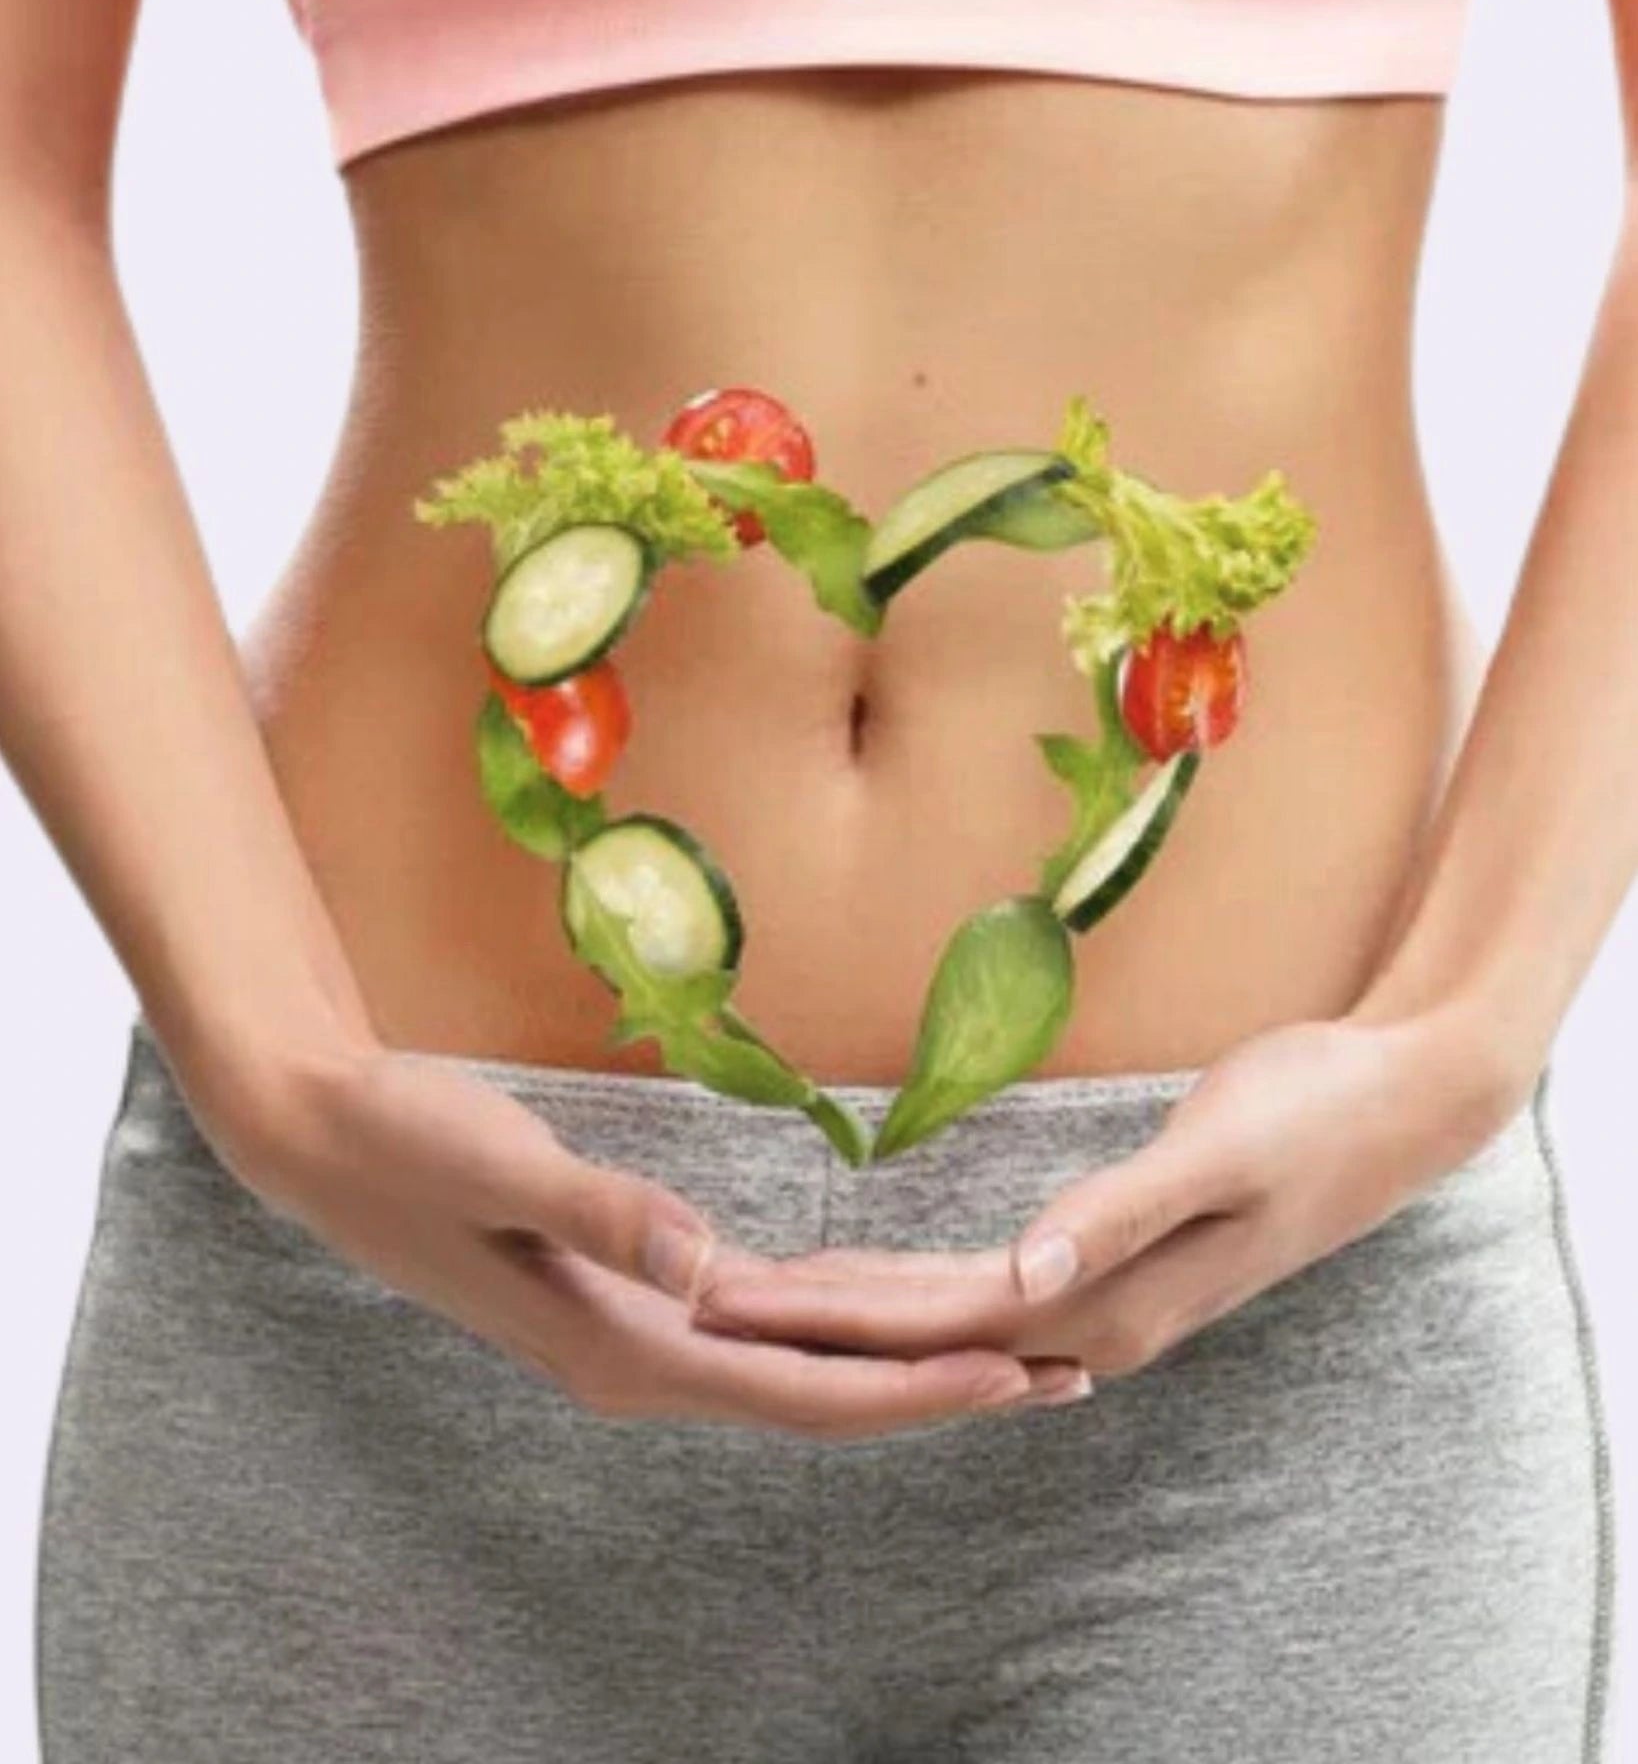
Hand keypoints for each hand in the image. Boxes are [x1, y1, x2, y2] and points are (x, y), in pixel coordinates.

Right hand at [181, 1033, 1084, 1438]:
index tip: (1021, 1378)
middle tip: (1066, 1374)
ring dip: (899, 1368)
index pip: (801, 1391)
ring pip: (795, 1372)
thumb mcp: (504, 1167)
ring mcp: (633, 1336)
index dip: (916, 1390)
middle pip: (821, 1400)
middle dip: (942, 1393)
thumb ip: (607, 1213)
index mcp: (624, 1348)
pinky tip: (878, 1314)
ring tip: (1006, 1355)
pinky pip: (757, 1332)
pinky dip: (834, 1330)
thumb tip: (710, 1268)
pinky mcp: (627, 1296)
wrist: (323, 1140)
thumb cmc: (406, 1143)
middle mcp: (640, 1362)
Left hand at [685, 1006, 1534, 1382]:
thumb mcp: (1213, 1153)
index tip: (721, 1299)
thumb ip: (1117, 1218)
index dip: (818, 1313)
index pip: (925, 1323)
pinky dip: (915, 1286)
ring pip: (944, 1315)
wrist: (1394, 1104)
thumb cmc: (1308, 1117)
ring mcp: (1103, 1298)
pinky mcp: (1110, 1260)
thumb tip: (1024, 1289)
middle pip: (916, 1331)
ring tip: (757, 1291)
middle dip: (805, 1317)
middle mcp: (1091, 1322)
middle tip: (694, 1293)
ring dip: (851, 1307)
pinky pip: (984, 1288)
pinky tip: (878, 1283)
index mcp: (1101, 1307)